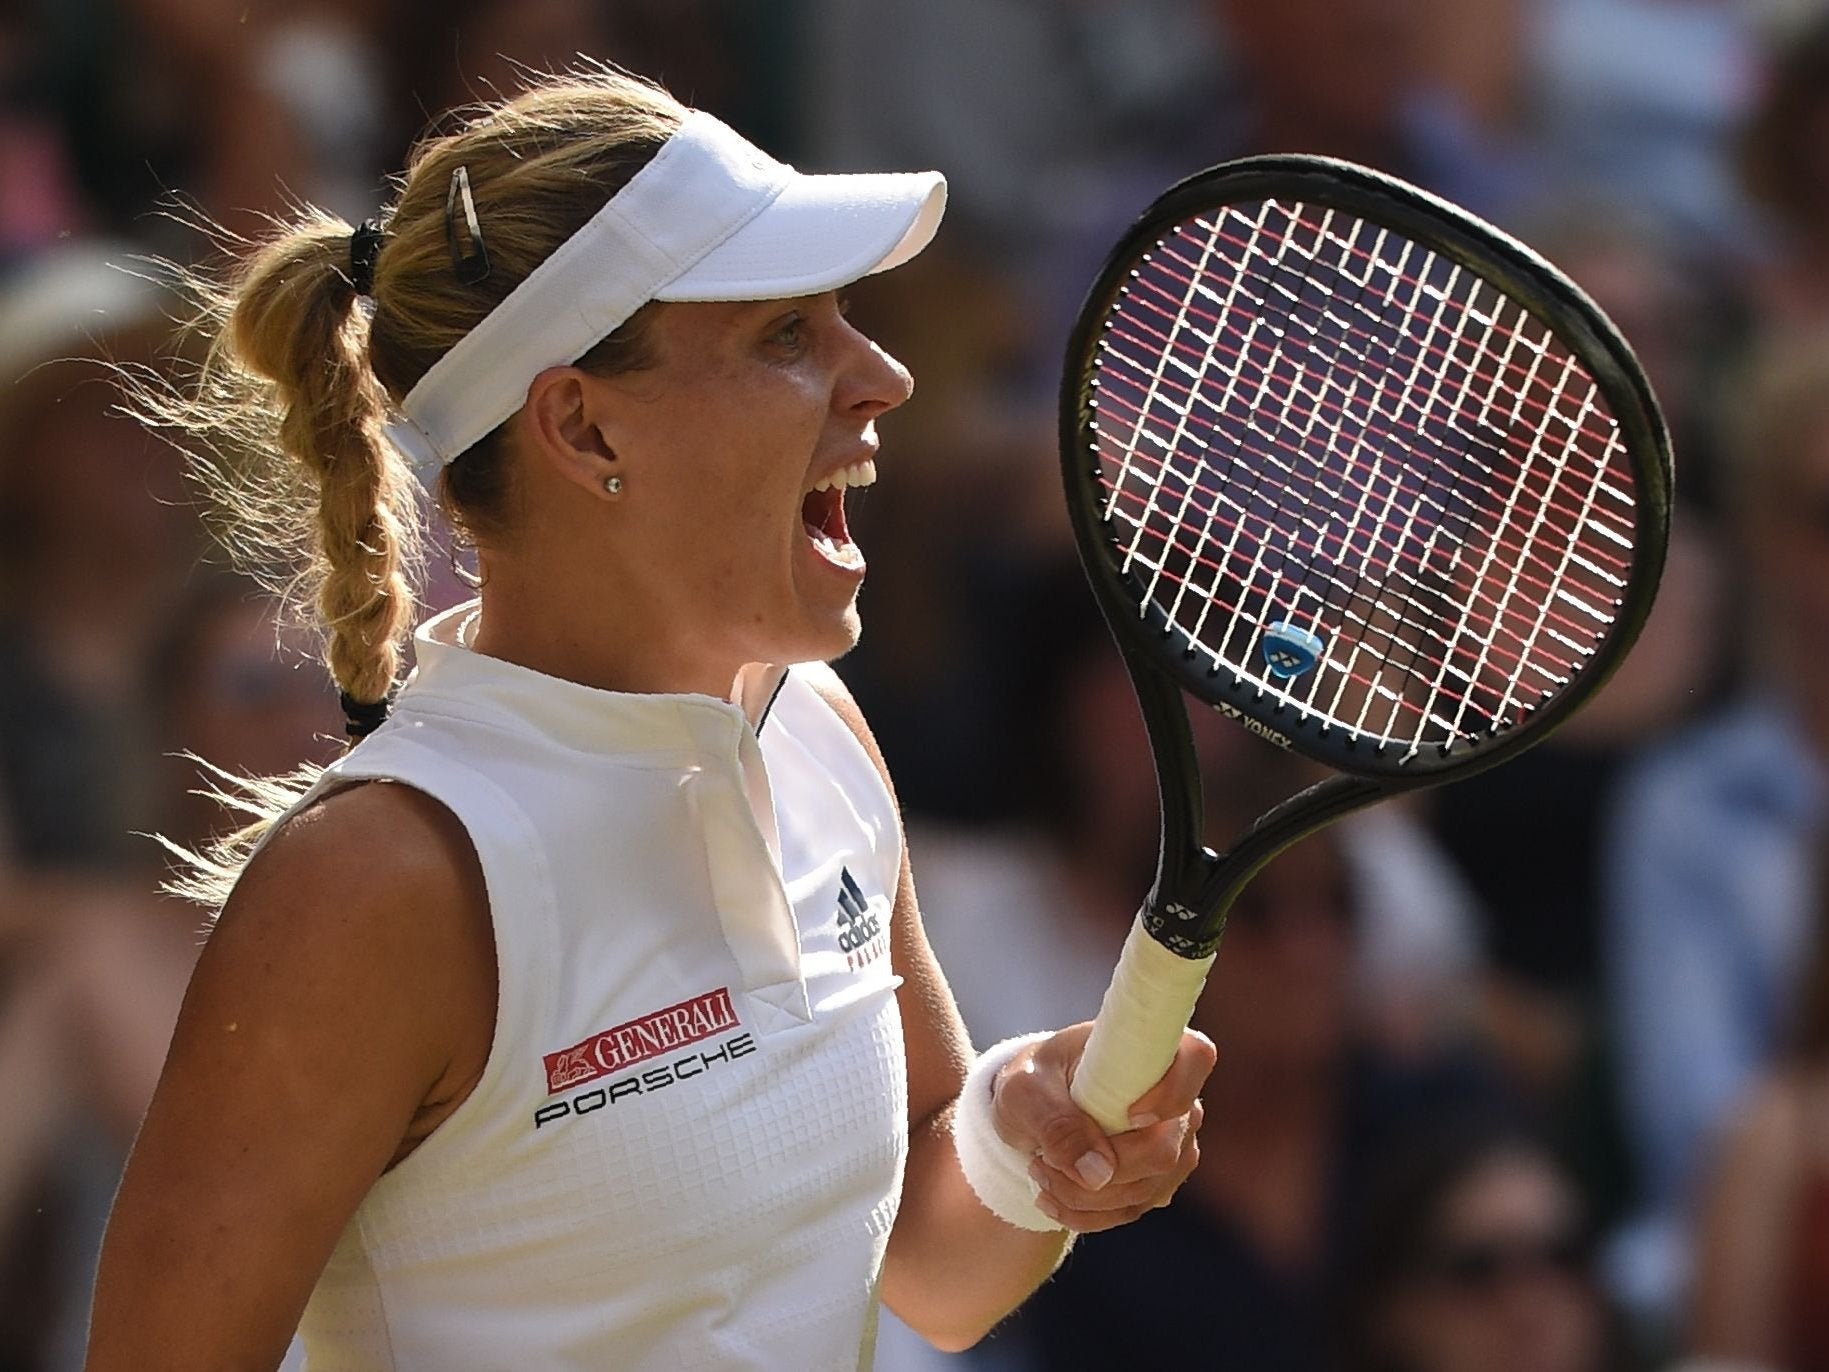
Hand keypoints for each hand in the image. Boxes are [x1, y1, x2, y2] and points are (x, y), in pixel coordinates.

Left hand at [990, 1021, 1214, 1232]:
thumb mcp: (1026, 1091)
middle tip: (1043, 1160)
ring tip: (1039, 1171)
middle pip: (1164, 1150)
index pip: (1196, 1056)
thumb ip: (1056, 1124)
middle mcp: (1175, 1096)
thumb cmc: (1033, 1082)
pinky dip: (1087, 1212)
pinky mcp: (1158, 1181)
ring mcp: (1174, 1143)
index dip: (1173, 1091)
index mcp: (1148, 1050)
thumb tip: (1098, 1173)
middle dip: (1099, 1169)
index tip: (1127, 1115)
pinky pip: (1132, 1209)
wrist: (1030, 1110)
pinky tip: (1051, 1197)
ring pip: (1146, 1188)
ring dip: (1083, 1195)